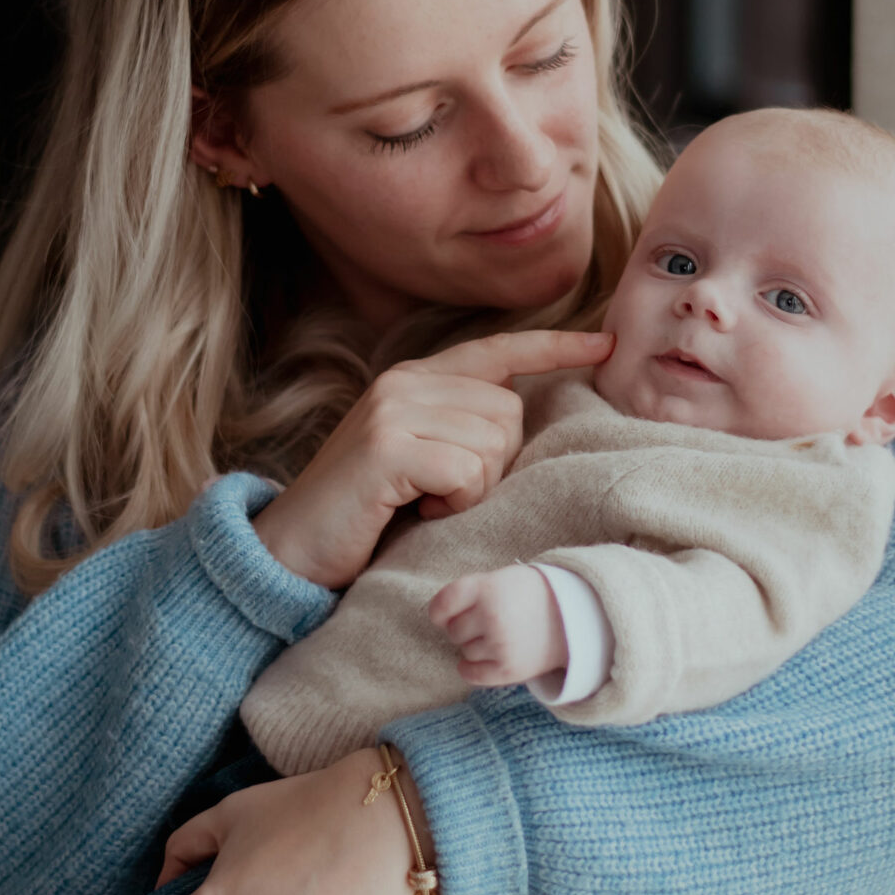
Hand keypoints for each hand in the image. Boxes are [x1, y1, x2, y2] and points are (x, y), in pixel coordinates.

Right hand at [250, 328, 613, 589]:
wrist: (288, 550)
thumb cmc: (364, 515)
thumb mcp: (417, 458)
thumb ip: (459, 427)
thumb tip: (520, 420)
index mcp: (415, 379)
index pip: (498, 350)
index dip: (554, 347)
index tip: (606, 343)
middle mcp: (405, 382)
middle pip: (509, 413)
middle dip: (493, 465)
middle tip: (443, 494)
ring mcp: (394, 409)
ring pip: (492, 443)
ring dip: (471, 489)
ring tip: (425, 503)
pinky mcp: (387, 445)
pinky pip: (466, 471)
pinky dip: (453, 502)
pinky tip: (417, 512)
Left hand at [429, 566, 569, 688]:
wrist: (574, 615)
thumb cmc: (530, 595)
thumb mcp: (501, 579)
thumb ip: (470, 594)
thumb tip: (438, 620)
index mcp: (487, 588)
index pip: (442, 604)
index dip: (439, 612)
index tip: (445, 615)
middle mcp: (491, 615)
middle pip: (454, 631)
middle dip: (465, 628)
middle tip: (487, 622)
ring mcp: (500, 644)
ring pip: (465, 652)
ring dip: (475, 646)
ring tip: (500, 636)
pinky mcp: (509, 669)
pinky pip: (471, 675)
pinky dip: (469, 669)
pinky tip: (477, 662)